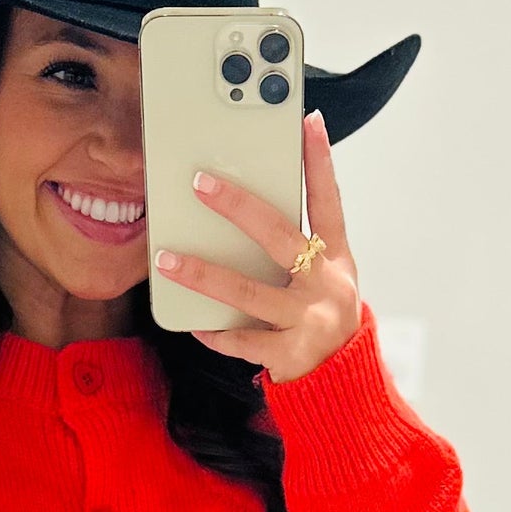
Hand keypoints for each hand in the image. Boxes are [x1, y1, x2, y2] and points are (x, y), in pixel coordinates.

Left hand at [155, 108, 360, 382]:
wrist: (342, 388)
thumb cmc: (322, 324)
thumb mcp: (324, 282)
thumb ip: (296, 251)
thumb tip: (243, 212)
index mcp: (336, 261)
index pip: (329, 203)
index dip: (320, 162)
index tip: (308, 123)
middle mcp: (326, 286)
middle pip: (280, 237)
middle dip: (239, 206)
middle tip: (201, 183)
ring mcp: (309, 322)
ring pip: (248, 291)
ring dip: (203, 274)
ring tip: (167, 260)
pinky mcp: (291, 356)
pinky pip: (243, 341)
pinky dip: (216, 333)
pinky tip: (193, 323)